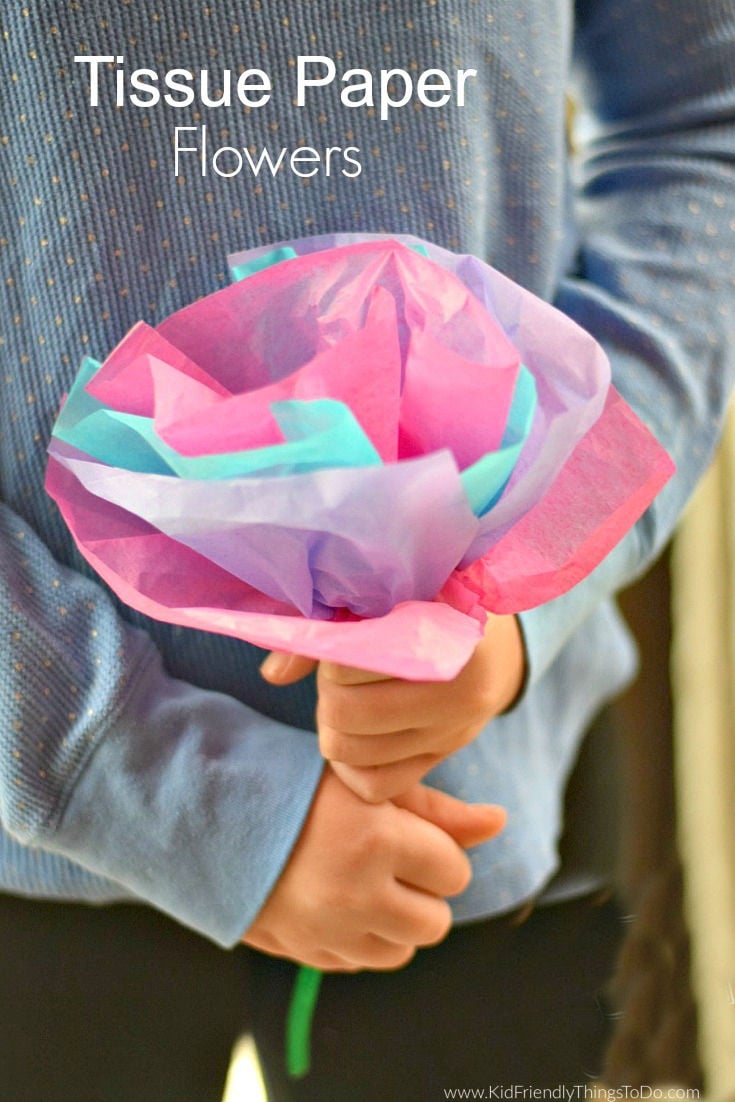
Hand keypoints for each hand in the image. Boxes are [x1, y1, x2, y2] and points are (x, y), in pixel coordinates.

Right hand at [242, 766, 505, 970]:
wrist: (216, 813)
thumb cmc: (301, 786)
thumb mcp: (370, 784)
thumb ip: (440, 809)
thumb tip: (501, 821)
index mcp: (378, 840)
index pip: (453, 870)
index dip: (437, 851)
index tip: (408, 834)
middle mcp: (356, 894)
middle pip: (435, 921)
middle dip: (424, 891)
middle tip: (391, 860)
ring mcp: (329, 931)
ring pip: (402, 951)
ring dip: (397, 920)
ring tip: (367, 881)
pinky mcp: (305, 952)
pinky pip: (360, 963)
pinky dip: (362, 939)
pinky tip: (340, 901)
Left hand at [260, 613, 524, 801]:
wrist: (493, 644)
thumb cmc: (430, 607)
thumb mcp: (392, 598)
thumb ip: (330, 626)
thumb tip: (273, 675)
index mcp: (449, 636)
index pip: (354, 661)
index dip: (332, 651)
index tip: (342, 636)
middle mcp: (461, 692)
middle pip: (348, 712)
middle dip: (329, 691)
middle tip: (336, 672)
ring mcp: (454, 732)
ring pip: (356, 753)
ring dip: (334, 726)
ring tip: (345, 699)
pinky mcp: (442, 758)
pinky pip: (376, 784)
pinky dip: (351, 766)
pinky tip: (355, 734)